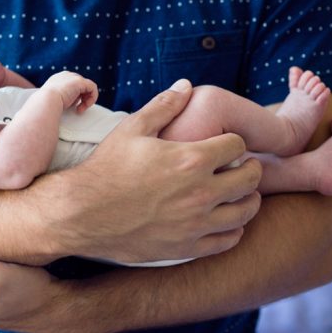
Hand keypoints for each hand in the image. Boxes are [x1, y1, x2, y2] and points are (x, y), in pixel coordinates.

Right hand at [40, 71, 97, 112]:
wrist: (46, 101)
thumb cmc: (47, 104)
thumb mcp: (55, 100)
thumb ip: (64, 98)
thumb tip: (73, 103)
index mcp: (58, 79)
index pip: (72, 85)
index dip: (75, 96)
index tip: (73, 107)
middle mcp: (66, 75)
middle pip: (81, 85)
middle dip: (82, 98)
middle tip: (78, 109)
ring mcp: (73, 77)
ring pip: (88, 87)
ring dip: (87, 100)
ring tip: (80, 109)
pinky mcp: (80, 81)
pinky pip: (93, 88)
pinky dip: (92, 98)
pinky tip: (85, 106)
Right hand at [49, 79, 262, 262]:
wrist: (81, 213)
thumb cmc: (106, 168)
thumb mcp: (132, 129)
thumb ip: (164, 105)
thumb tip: (186, 85)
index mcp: (191, 159)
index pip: (237, 145)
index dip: (234, 141)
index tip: (227, 143)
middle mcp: (200, 192)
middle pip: (250, 178)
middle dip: (250, 167)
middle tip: (242, 165)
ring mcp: (196, 223)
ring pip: (245, 211)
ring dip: (248, 198)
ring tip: (238, 192)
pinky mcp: (187, 247)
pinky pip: (228, 240)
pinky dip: (234, 228)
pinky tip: (224, 219)